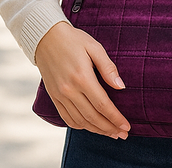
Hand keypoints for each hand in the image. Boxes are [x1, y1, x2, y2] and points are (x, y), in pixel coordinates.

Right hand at [35, 21, 130, 138]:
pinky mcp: (53, 97)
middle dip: (110, 128)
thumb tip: (121, 87)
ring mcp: (59, 95)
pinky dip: (80, 126)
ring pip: (80, 121)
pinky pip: (67, 118)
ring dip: (97, 130)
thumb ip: (108, 68)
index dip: (116, 118)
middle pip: (92, 117)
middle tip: (123, 134)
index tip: (127, 126)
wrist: (45, 37)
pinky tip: (91, 127)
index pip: (102, 105)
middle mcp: (69, 90)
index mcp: (82, 77)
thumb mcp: (94, 48)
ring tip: (111, 133)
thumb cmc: (74, 40)